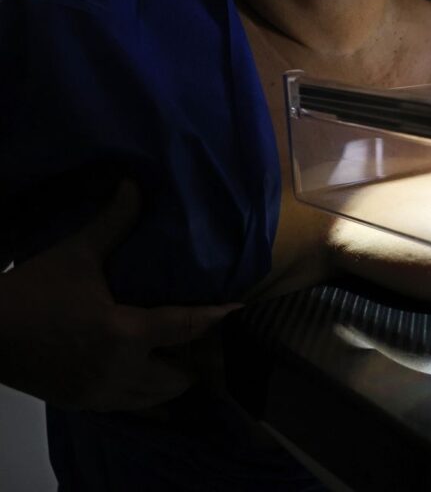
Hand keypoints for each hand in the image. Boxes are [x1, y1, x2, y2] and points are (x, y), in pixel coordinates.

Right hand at [0, 181, 241, 410]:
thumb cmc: (31, 291)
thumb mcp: (75, 255)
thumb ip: (112, 222)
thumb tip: (133, 184)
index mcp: (125, 334)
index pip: (186, 327)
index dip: (216, 318)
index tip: (238, 310)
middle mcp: (121, 370)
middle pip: (178, 375)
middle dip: (197, 360)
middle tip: (209, 340)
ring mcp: (101, 393)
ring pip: (156, 397)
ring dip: (173, 381)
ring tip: (185, 359)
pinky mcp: (84, 404)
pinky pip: (131, 407)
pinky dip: (148, 395)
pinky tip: (151, 379)